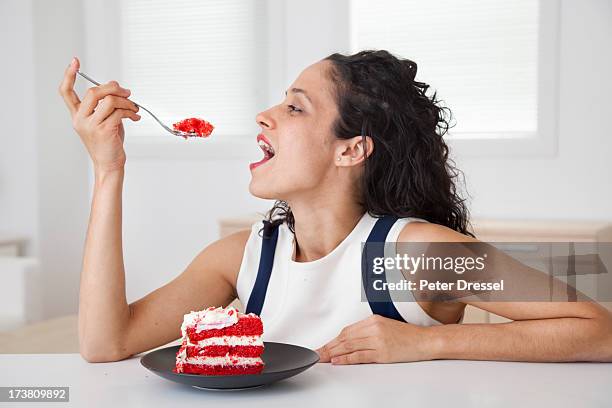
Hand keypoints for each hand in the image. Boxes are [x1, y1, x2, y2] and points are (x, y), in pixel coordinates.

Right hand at [59, 57, 140, 172]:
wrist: (110, 164)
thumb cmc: (108, 142)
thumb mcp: (104, 120)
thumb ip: (106, 103)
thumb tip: (115, 86)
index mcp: (77, 115)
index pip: (66, 92)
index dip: (69, 75)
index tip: (75, 61)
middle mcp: (80, 119)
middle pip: (94, 92)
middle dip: (113, 88)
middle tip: (127, 92)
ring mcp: (91, 125)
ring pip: (109, 101)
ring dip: (126, 101)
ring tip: (134, 108)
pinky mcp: (104, 131)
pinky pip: (119, 112)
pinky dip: (130, 112)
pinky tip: (135, 117)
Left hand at [316, 314, 435, 364]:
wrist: (425, 341)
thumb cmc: (407, 335)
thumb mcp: (385, 327)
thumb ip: (367, 331)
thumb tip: (348, 341)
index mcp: (373, 320)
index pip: (346, 331)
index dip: (332, 340)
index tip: (323, 346)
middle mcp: (373, 328)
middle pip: (344, 338)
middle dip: (328, 347)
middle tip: (317, 354)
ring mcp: (378, 340)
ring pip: (349, 346)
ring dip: (333, 353)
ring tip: (322, 358)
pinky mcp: (382, 352)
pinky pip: (359, 356)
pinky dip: (346, 359)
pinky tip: (337, 361)